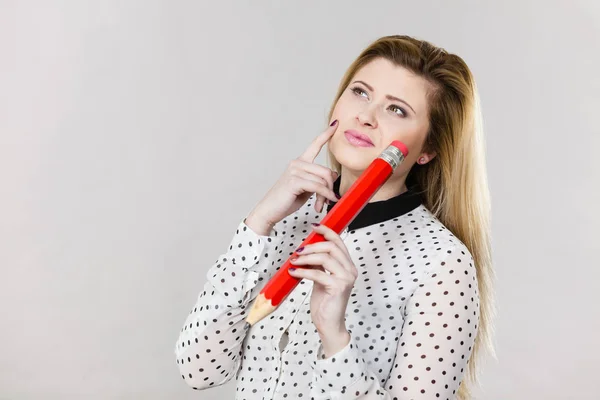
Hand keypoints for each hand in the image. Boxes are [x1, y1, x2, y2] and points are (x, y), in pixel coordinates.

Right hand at [247, 121, 339, 231]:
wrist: (269, 210)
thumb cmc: (286, 200)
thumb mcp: (307, 188)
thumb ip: (318, 180)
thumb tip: (334, 175)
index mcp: (300, 163)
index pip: (315, 145)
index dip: (326, 134)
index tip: (335, 125)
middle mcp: (297, 163)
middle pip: (327, 171)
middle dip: (330, 188)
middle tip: (328, 201)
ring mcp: (294, 171)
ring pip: (323, 180)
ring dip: (326, 196)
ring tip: (321, 206)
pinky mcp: (294, 181)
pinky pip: (318, 187)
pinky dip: (324, 196)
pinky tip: (322, 205)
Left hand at [287, 223, 356, 344]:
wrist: (329, 324)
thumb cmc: (326, 303)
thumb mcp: (321, 278)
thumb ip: (319, 265)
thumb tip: (307, 250)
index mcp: (348, 266)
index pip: (339, 242)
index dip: (326, 232)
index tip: (314, 227)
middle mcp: (350, 270)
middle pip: (332, 247)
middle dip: (312, 246)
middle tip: (297, 251)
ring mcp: (346, 278)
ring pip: (325, 257)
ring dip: (306, 257)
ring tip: (294, 260)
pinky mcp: (338, 287)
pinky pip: (317, 273)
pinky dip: (303, 271)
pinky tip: (293, 272)